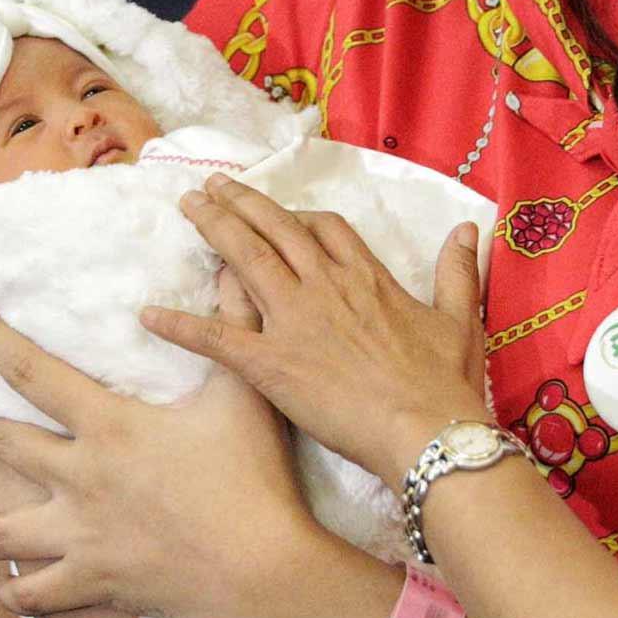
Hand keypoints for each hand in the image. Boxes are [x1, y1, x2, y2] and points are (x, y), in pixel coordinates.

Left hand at [0, 297, 323, 617]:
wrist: (262, 571)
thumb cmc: (254, 481)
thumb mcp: (243, 395)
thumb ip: (233, 327)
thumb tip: (233, 270)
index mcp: (109, 426)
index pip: (32, 372)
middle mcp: (80, 478)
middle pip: (4, 442)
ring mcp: (80, 536)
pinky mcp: (92, 583)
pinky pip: (32, 594)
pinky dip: (17, 591)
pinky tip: (14, 585)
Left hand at [148, 177, 490, 480]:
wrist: (427, 431)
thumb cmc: (445, 383)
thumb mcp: (459, 318)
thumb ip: (458, 271)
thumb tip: (470, 230)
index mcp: (366, 277)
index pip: (323, 228)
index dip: (296, 215)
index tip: (278, 209)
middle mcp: (323, 287)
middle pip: (276, 229)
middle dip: (242, 203)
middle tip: (212, 186)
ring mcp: (293, 321)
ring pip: (244, 261)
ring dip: (213, 229)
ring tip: (188, 207)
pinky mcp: (269, 364)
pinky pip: (215, 337)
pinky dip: (179, 325)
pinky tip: (147, 316)